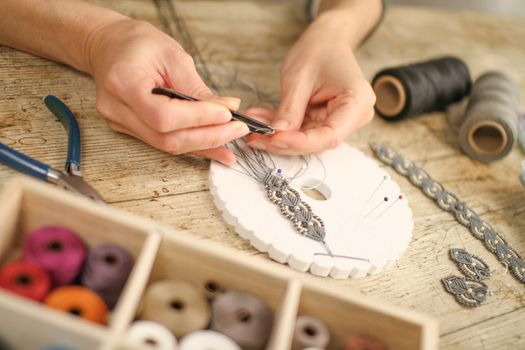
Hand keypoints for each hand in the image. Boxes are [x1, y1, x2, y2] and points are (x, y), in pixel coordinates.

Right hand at [86, 19, 248, 165]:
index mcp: (123, 84)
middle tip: (237, 129)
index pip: (164, 115)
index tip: (228, 114)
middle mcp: (117, 109)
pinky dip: (193, 145)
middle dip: (208, 136)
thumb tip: (225, 110)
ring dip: (204, 144)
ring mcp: (121, 123)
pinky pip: (165, 142)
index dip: (199, 118)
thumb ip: (195, 87)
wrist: (110, 45)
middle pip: (167, 138)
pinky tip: (216, 148)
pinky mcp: (131, 129)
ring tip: (232, 138)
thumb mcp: (172, 55)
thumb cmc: (138, 44)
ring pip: (167, 145)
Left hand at [246, 13, 374, 154]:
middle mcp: (354, 116)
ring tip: (253, 128)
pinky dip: (282, 128)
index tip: (274, 138)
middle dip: (284, 141)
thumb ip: (290, 109)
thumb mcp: (298, 78)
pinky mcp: (326, 121)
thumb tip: (276, 135)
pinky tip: (261, 121)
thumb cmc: (318, 50)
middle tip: (256, 137)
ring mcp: (341, 121)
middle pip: (318, 142)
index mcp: (357, 103)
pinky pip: (303, 131)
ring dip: (279, 136)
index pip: (329, 136)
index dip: (300, 142)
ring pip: (307, 139)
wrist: (327, 39)